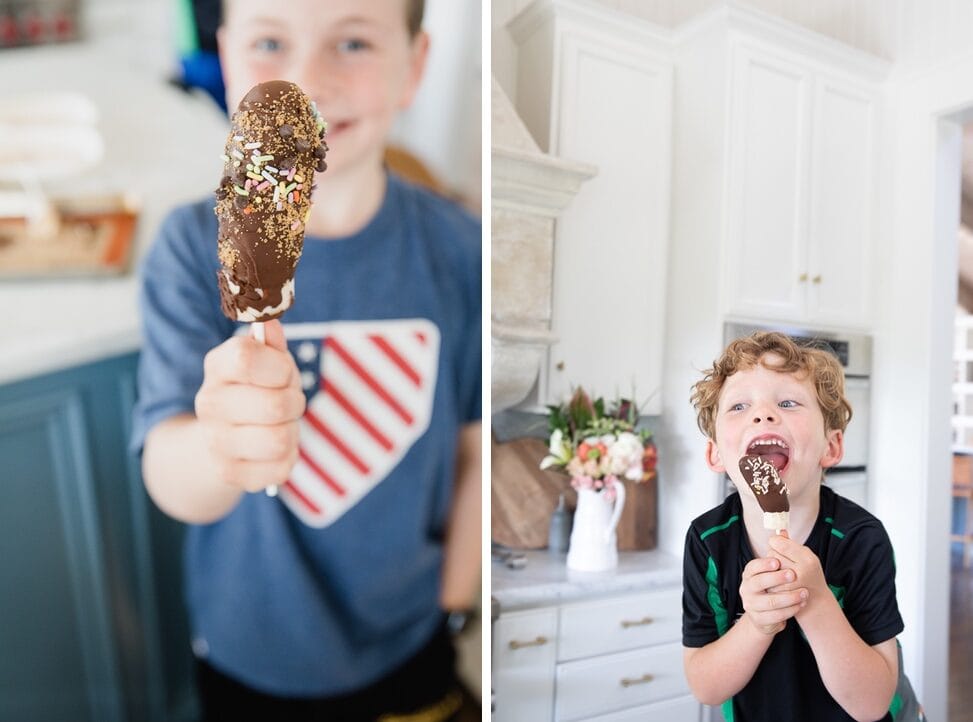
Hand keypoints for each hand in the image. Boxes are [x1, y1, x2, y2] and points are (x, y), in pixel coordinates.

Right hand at [194, 320, 305, 492]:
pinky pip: (280, 468)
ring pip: (279, 440)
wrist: (222, 438)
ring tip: (281, 425)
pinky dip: (288, 458)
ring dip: (292, 431)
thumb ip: (271, 342)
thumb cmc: (256, 389)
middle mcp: (209, 403)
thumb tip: (271, 324)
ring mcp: (216, 442)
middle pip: (274, 405)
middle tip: (287, 401)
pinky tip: (274, 449)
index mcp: (217, 366)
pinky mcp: (230, 473)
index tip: (283, 372)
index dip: (279, 366)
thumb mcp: (266, 360)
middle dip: (294, 402)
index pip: (247, 357)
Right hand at [739, 555, 807, 634]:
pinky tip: (801, 604)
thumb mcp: (771, 572)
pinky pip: (776, 616)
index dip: (764, 564)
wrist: (764, 616)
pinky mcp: (759, 620)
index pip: (752, 567)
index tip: (777, 561)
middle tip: (793, 575)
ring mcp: (751, 605)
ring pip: (770, 602)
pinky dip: (790, 610)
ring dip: (789, 597)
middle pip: (758, 583)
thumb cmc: (770, 588)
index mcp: (748, 575)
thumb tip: (784, 531)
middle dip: (777, 579)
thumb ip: (778, 553)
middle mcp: (746, 589)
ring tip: (804, 593)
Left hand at [767, 532, 827, 615]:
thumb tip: (779, 529)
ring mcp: (789, 586)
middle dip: (773, 555)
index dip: (776, 541)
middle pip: (772, 554)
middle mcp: (799, 573)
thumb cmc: (809, 573)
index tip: (776, 542)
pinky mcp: (780, 595)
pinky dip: (769, 580)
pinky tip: (778, 582)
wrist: (815, 600)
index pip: (780, 544)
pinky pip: (766, 580)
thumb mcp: (805, 556)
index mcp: (807, 560)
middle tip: (782, 560)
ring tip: (781, 571)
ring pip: (767, 567)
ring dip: (770, 568)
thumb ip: (791, 543)